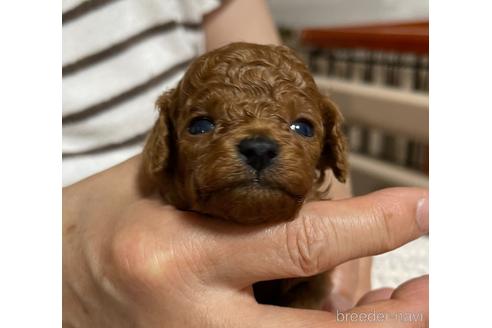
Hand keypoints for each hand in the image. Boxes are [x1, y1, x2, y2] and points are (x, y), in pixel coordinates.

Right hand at [63, 155, 427, 326]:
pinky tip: (341, 321)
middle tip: (433, 295)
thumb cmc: (113, 217)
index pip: (302, 239)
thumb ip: (241, 193)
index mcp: (180, 252)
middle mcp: (190, 317)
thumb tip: (325, 197)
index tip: (422, 208)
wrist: (56, 271)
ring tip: (403, 311)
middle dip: (392, 320)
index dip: (376, 224)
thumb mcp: (170, 184)